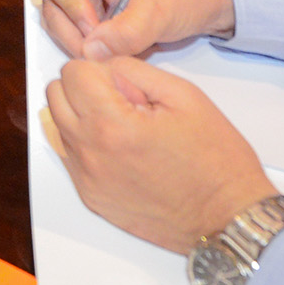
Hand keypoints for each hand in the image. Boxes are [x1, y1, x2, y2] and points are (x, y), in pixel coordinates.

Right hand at [36, 0, 237, 60]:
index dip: (71, 7)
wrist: (199, 5)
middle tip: (103, 53)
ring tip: (116, 52)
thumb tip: (91, 51)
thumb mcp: (158, 12)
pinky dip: (93, 52)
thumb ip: (125, 33)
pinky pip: (75, 39)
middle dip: (75, 34)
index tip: (96, 28)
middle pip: (52, 7)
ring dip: (84, 46)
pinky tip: (117, 51)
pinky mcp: (87, 19)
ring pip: (59, 28)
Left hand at [43, 57, 276, 253]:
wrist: (228, 217)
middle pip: (55, 95)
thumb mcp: (184, 95)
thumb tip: (104, 67)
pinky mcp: (91, 197)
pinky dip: (87, 145)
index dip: (100, 69)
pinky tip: (122, 150)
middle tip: (122, 100)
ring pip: (58, 125)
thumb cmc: (215, 160)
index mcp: (111, 124)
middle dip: (84, 88)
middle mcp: (90, 154)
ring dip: (82, 116)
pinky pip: (70, 157)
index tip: (125, 84)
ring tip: (124, 126)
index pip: (72, 72)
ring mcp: (87, 179)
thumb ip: (134, 70)